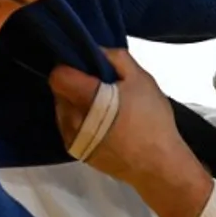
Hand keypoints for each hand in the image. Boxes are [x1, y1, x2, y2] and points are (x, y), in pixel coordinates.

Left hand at [48, 49, 184, 185]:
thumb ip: (116, 58)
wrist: (158, 166)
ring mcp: (70, 138)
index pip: (58, 75)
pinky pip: (68, 126)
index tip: (87, 68)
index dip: (70, 66)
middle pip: (59, 91)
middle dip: (76, 85)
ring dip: (76, 103)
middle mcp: (71, 119)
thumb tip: (95, 50)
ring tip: (103, 108)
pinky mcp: (74, 151)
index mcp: (86, 98)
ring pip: (62, 109)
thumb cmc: (152, 120)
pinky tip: (102, 125)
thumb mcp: (142, 80)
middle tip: (102, 87)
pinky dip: (79, 120)